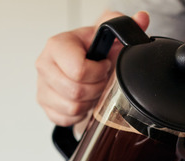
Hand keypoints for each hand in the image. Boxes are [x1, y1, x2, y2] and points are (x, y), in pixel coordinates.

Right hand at [35, 11, 149, 126]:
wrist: (82, 63)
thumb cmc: (93, 50)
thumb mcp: (108, 34)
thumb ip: (123, 24)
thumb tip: (142, 18)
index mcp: (57, 45)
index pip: (78, 69)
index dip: (98, 72)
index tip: (104, 65)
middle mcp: (45, 64)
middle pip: (76, 91)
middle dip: (96, 88)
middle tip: (101, 79)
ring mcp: (42, 86)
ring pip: (72, 107)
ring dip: (89, 101)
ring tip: (93, 88)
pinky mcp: (45, 104)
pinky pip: (65, 118)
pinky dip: (79, 113)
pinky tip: (84, 99)